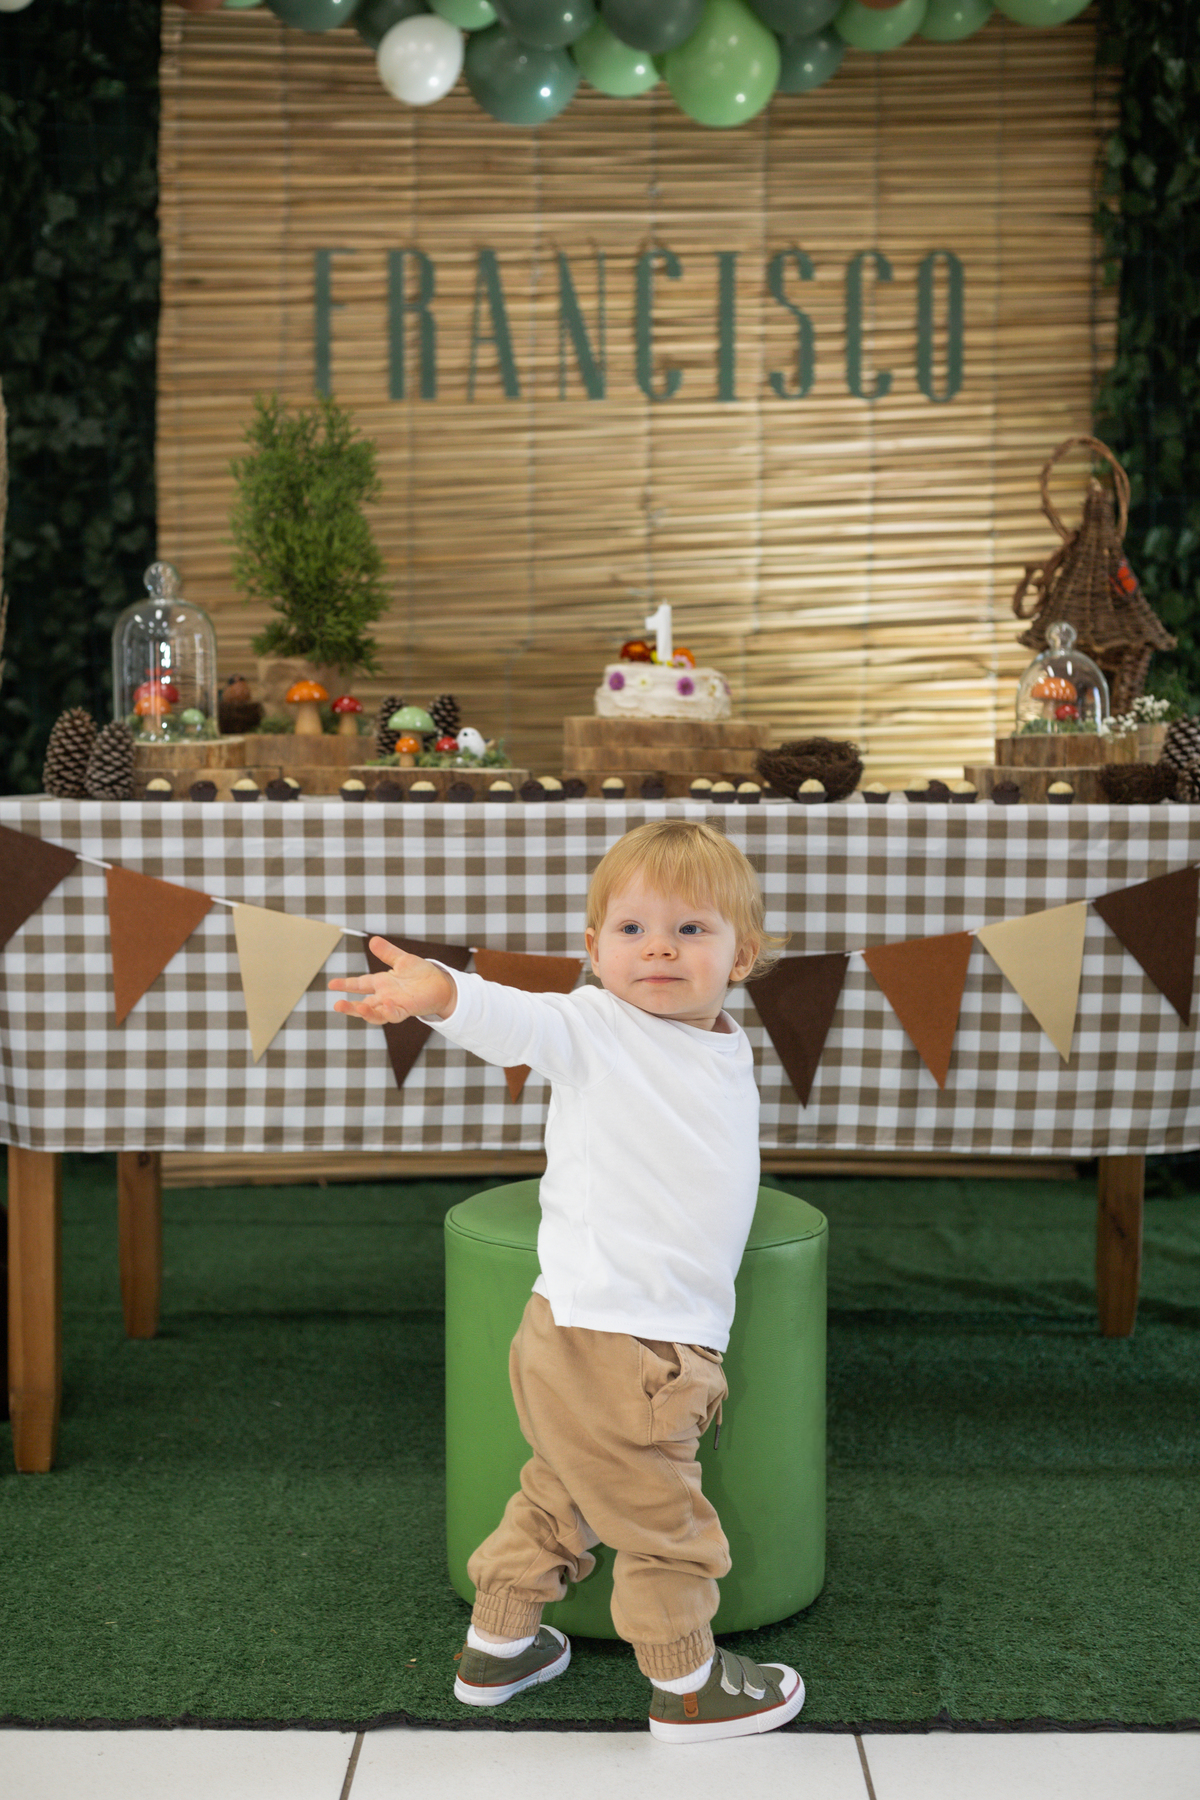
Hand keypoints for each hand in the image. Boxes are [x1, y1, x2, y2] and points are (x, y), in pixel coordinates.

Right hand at [329, 937, 456, 1024]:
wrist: (441, 984)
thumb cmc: (421, 974)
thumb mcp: (402, 960)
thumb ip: (387, 952)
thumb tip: (372, 940)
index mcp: (382, 983)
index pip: (360, 984)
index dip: (346, 984)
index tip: (331, 984)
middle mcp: (385, 996)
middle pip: (363, 1004)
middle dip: (350, 1007)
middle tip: (337, 1005)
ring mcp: (395, 1004)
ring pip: (376, 1013)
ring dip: (366, 1013)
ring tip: (358, 1008)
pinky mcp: (407, 1009)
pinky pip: (395, 1014)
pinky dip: (390, 1011)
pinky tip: (387, 1004)